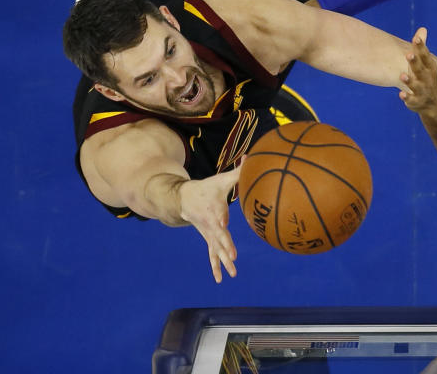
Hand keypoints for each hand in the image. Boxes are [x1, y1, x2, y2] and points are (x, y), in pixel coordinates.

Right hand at [177, 165, 241, 282]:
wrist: (184, 199)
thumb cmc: (207, 188)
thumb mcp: (221, 180)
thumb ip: (238, 172)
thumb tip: (252, 157)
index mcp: (214, 209)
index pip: (218, 214)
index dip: (221, 218)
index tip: (223, 223)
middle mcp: (210, 223)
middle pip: (218, 236)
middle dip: (225, 246)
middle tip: (233, 257)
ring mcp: (208, 233)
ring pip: (216, 249)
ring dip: (223, 262)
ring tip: (232, 274)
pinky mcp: (208, 238)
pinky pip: (212, 254)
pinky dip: (215, 265)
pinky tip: (220, 279)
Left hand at [399, 27, 436, 113]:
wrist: (435, 104)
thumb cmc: (426, 78)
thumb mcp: (425, 63)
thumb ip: (421, 47)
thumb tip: (422, 28)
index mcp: (429, 67)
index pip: (425, 56)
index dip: (421, 47)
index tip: (415, 38)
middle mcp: (427, 78)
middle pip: (420, 69)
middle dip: (415, 62)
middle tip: (409, 54)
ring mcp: (422, 90)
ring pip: (416, 85)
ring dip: (409, 81)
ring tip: (402, 76)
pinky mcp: (416, 101)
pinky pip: (412, 100)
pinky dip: (407, 97)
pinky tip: (401, 94)